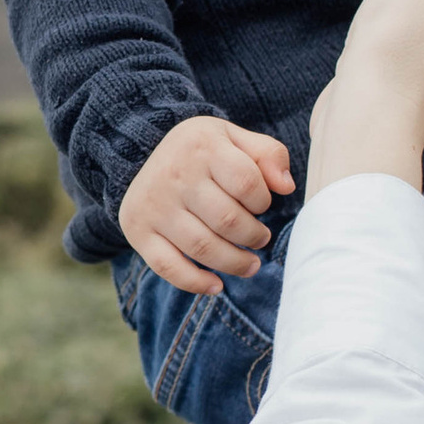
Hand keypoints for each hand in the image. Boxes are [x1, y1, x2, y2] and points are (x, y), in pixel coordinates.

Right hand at [118, 115, 297, 294]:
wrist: (140, 154)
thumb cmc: (202, 152)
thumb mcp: (233, 138)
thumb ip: (269, 154)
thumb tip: (286, 187)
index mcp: (201, 145)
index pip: (247, 183)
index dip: (263, 202)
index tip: (260, 205)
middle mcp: (174, 174)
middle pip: (228, 221)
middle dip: (254, 236)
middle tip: (260, 239)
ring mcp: (153, 205)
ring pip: (203, 247)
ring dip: (235, 263)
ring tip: (250, 265)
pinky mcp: (138, 230)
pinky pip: (168, 266)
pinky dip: (196, 282)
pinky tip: (216, 285)